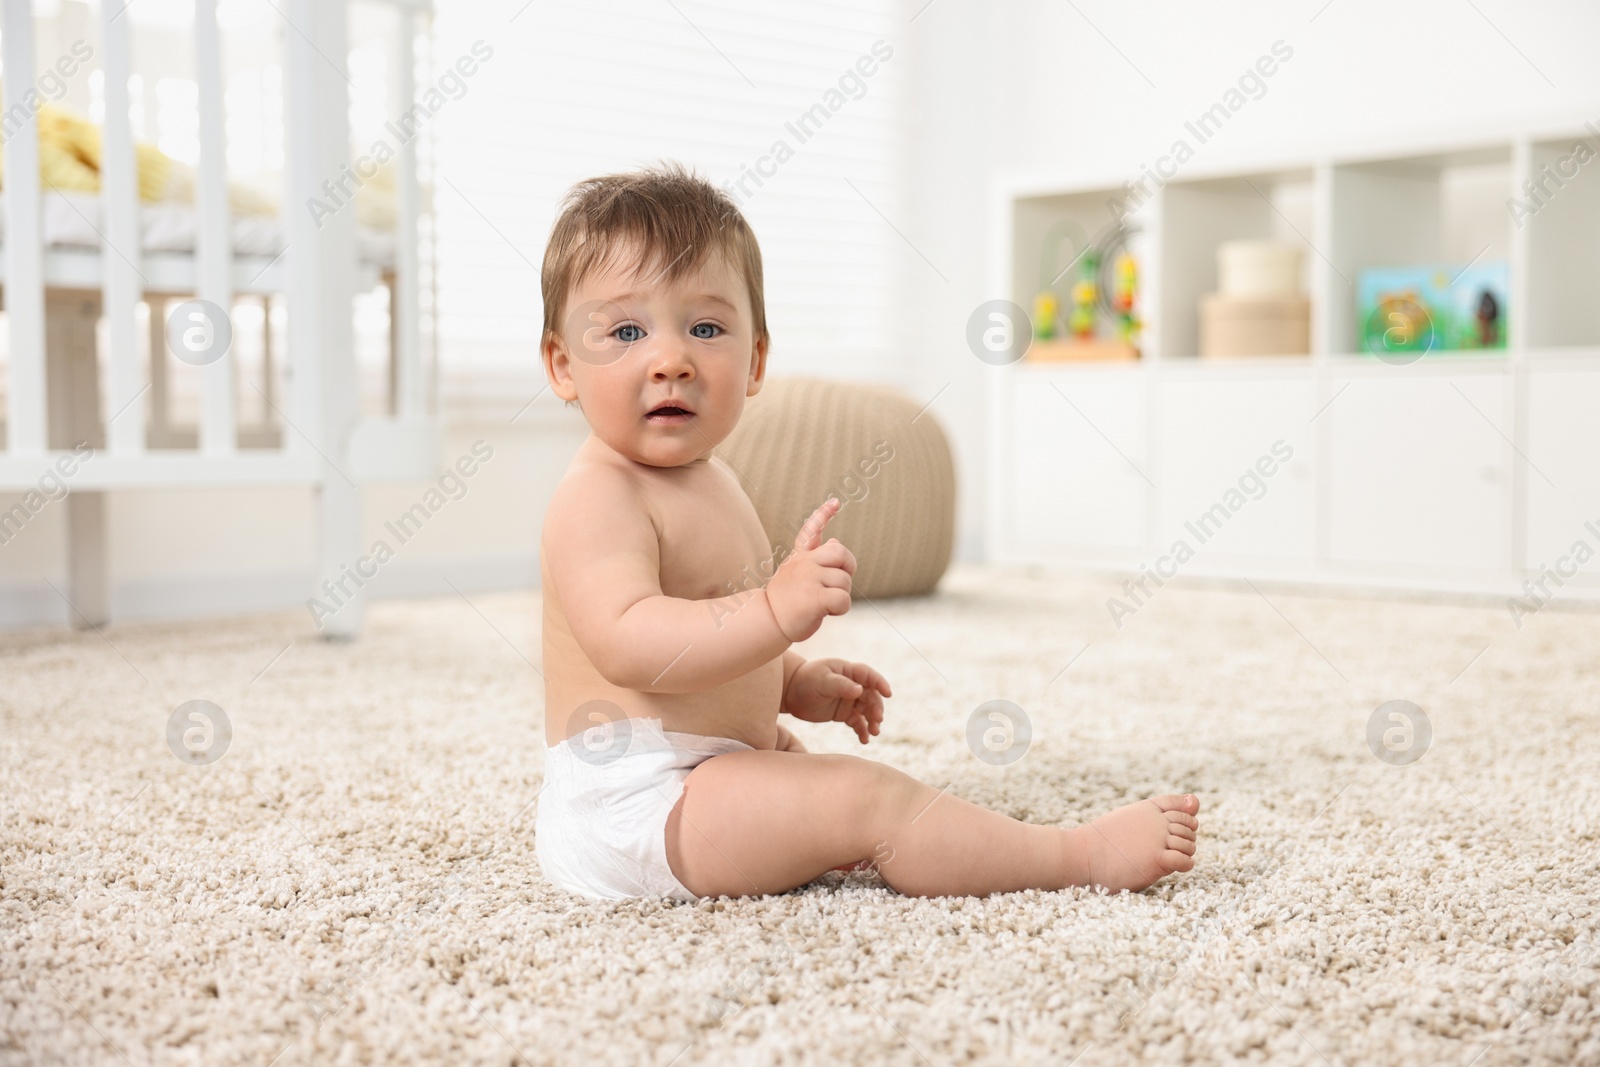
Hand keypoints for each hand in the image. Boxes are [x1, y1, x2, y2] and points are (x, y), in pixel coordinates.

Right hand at [765, 498, 855, 641]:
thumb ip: (815, 560)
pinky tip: (826, 613)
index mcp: (799, 558)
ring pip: (844, 581)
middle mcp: (804, 563)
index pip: (811, 530)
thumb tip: (835, 540)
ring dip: (840, 596)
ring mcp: (808, 577)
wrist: (767, 623)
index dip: (824, 515)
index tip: (835, 502)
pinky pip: (843, 599)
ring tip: (821, 605)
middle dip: (848, 568)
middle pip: (841, 554)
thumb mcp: (797, 577)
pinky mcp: (814, 596)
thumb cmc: (786, 604)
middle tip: (837, 584)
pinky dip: (840, 609)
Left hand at [784, 657, 891, 744]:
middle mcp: (853, 685)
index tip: (888, 694)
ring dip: (873, 721)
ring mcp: (850, 700)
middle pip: (871, 696)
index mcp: (848, 671)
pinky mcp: (844, 714)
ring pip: (867, 711)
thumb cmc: (805, 681)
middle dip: (876, 708)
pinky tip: (864, 740)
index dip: (880, 683)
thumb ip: (840, 685)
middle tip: (877, 720)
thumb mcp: (822, 681)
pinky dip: (863, 731)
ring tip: (874, 733)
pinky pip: (858, 723)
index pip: (868, 676)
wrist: (790, 693)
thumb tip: (860, 690)